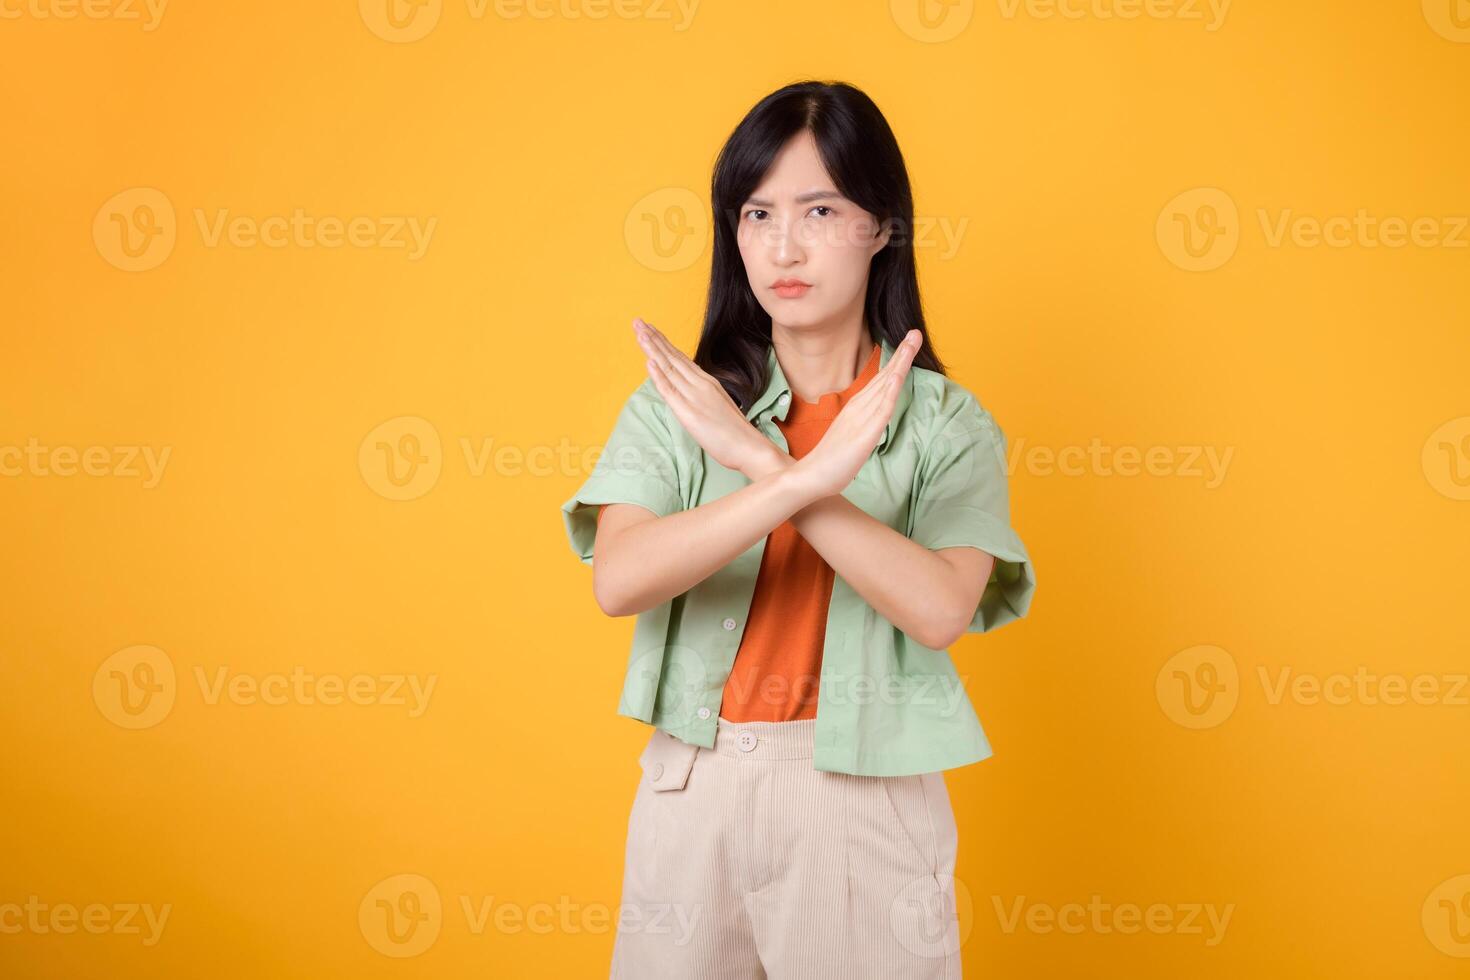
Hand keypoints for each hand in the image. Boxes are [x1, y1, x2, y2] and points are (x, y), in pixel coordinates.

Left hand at [633, 317, 775, 477]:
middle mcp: (700, 384)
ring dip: (652, 349)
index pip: (681, 358)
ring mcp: (694, 397)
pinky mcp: (689, 412)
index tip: (651, 330)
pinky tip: (649, 361)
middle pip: (672, 357)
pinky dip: (658, 375)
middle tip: (638, 322)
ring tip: (639, 332)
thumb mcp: (718, 407)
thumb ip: (703, 397)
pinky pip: (670, 391)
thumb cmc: (736, 433)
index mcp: (707, 382)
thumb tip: (689, 394)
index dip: (664, 343)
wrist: (750, 447)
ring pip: (669, 368)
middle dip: (653, 338)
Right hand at [794, 328, 921, 497]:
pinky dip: (890, 390)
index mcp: (856, 409)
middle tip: (915, 332)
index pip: (880, 382)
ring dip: (900, 363)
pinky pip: (881, 409)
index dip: (895, 362)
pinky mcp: (865, 434)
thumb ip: (860, 427)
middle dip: (901, 354)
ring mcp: (861, 419)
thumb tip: (870, 423)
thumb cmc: (829, 463)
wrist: (810, 478)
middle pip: (885, 376)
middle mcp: (859, 408)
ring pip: (886, 386)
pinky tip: (898, 375)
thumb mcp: (850, 439)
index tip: (907, 344)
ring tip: (912, 341)